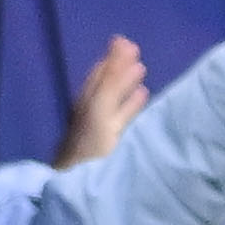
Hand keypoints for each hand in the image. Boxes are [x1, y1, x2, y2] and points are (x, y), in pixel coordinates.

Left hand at [56, 35, 148, 166]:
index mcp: (89, 101)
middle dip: (120, 68)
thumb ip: (112, 80)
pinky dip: (132, 105)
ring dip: (127, 86)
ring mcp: (103, 128)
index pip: (102, 74)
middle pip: (108, 85)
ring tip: (141, 71)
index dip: (112, 58)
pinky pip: (124, 117)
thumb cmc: (91, 144)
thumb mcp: (100, 106)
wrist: (81, 183)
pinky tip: (143, 100)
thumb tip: (120, 43)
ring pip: (116, 101)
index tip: (124, 41)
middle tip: (135, 51)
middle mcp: (94, 111)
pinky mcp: (113, 143)